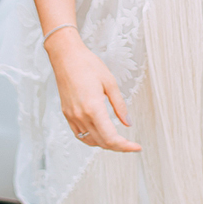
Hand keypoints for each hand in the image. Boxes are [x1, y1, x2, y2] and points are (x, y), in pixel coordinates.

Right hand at [46, 33, 140, 153]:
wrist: (66, 56)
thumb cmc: (88, 65)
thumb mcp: (110, 83)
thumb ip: (120, 106)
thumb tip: (127, 123)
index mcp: (93, 108)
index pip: (111, 138)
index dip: (126, 146)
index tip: (136, 147)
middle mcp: (81, 115)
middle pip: (102, 143)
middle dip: (118, 147)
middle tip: (131, 144)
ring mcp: (72, 116)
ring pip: (90, 141)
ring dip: (105, 144)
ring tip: (117, 140)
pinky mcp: (67, 114)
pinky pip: (79, 134)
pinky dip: (92, 139)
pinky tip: (100, 135)